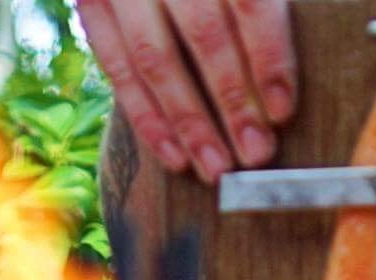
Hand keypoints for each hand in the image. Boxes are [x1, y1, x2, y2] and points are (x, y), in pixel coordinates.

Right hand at [78, 0, 296, 181]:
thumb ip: (260, 0)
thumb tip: (282, 69)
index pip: (248, 1)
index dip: (269, 57)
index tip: (282, 108)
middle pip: (205, 34)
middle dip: (232, 102)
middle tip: (256, 153)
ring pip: (157, 60)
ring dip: (189, 123)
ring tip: (217, 166)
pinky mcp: (92, 4)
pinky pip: (118, 70)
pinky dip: (147, 118)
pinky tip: (174, 156)